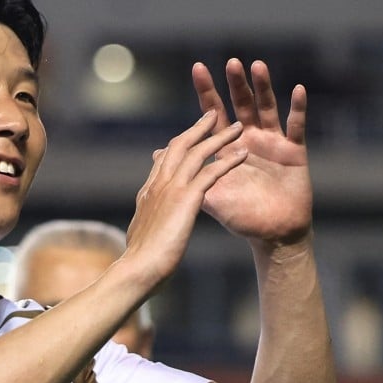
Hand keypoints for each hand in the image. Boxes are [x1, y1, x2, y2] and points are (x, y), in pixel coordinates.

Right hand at [125, 111, 246, 286]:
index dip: (179, 145)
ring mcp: (170, 189)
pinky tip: (243, 154)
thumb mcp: (141, 234)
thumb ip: (145, 223)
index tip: (191, 136)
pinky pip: (211, 172)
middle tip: (213, 115)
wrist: (138, 268)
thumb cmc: (139, 260)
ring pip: (197, 153)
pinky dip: (228, 161)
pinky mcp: (185, 198)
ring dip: (218, 137)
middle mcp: (158, 184)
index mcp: (148, 192)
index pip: (164, 160)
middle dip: (198, 129)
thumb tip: (141, 228)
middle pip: (179, 146)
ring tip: (238, 127)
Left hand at [192, 59, 312, 245]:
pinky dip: (297, 108)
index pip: (213, 114)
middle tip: (230, 62)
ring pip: (267, 108)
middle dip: (235, 84)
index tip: (197, 68)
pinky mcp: (294, 151)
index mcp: (227, 146)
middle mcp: (249, 138)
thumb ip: (186, 173)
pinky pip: (296, 126)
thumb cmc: (240, 216)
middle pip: (241, 104)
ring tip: (257, 66)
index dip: (206, 92)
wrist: (272, 234)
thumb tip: (156, 154)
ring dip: (263, 88)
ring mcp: (272, 142)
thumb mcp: (209, 195)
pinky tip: (297, 89)